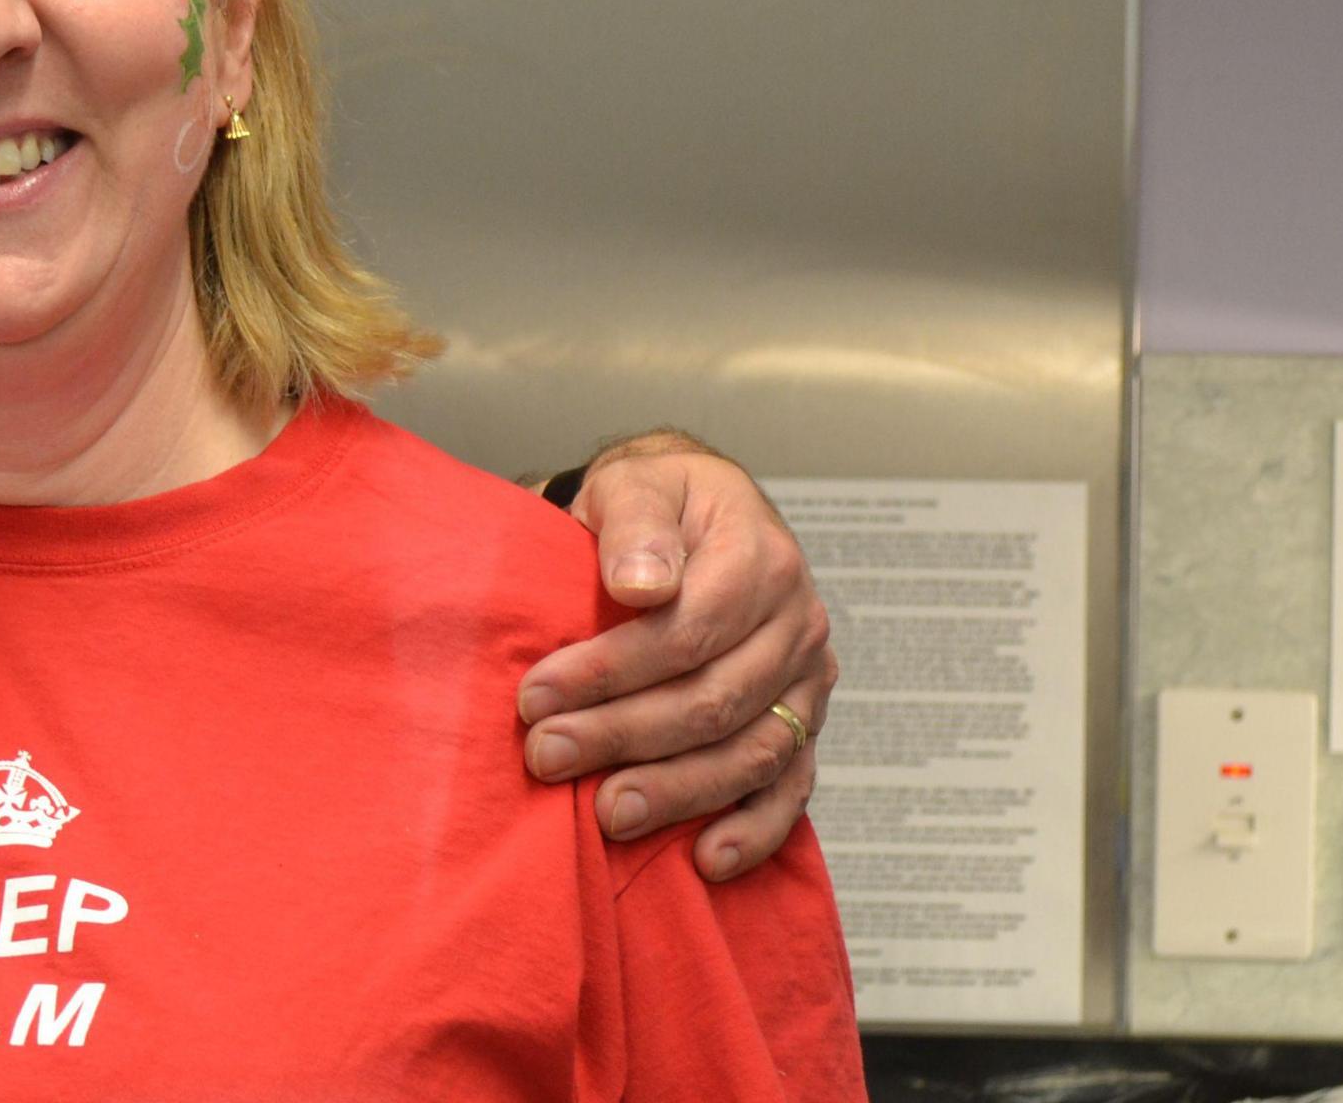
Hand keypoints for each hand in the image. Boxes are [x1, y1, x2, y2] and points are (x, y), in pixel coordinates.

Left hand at [516, 434, 834, 880]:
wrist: (692, 512)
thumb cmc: (656, 502)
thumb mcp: (635, 483)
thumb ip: (635, 522)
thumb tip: (641, 584)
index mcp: (760, 558)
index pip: (689, 629)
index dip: (611, 669)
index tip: (536, 695)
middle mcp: (797, 623)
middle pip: (714, 699)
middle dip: (623, 735)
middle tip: (547, 756)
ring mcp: (806, 680)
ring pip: (751, 752)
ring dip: (677, 791)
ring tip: (607, 813)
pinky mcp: (803, 724)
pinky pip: (790, 788)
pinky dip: (753, 829)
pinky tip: (706, 859)